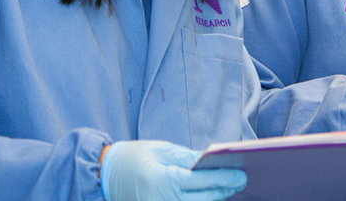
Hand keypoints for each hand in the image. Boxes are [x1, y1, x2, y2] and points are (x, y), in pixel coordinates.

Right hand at [100, 140, 246, 200]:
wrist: (104, 174)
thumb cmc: (134, 157)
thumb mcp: (161, 150)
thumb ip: (188, 157)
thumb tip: (212, 161)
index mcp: (164, 179)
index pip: (202, 180)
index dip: (225, 177)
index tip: (241, 175)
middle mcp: (164, 200)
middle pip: (204, 199)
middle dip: (224, 190)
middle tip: (241, 182)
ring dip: (214, 200)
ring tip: (228, 190)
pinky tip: (209, 197)